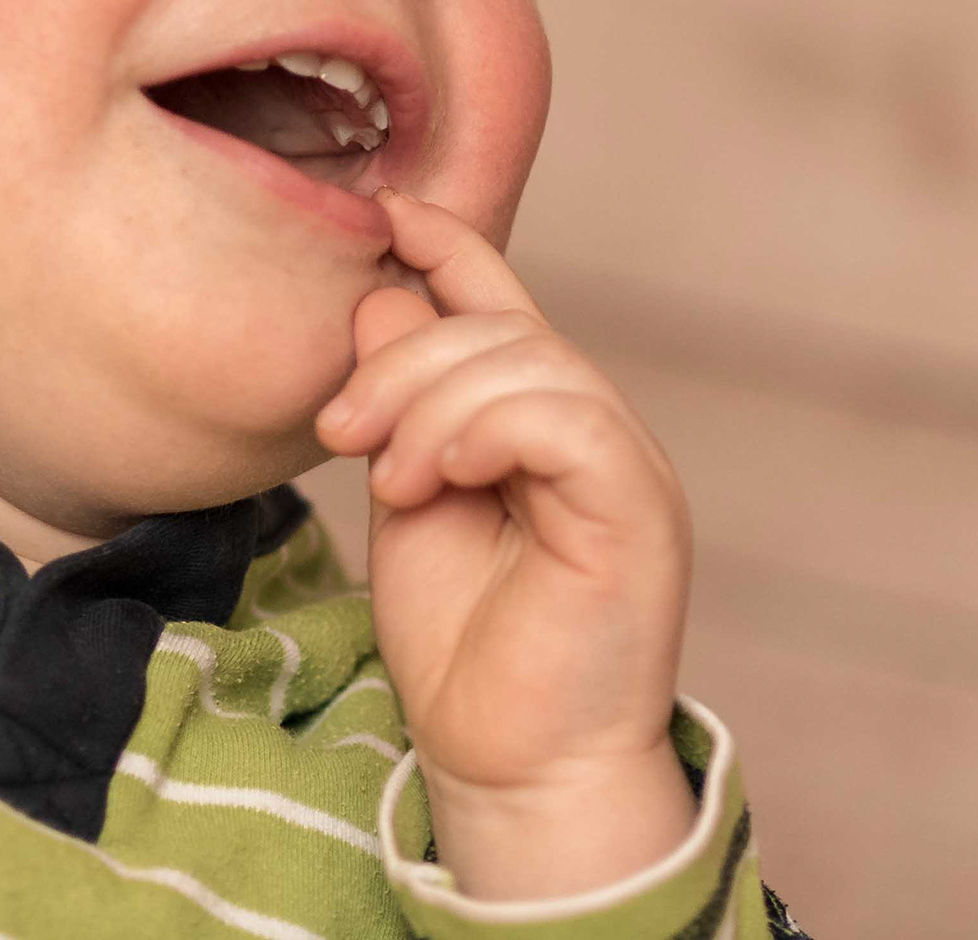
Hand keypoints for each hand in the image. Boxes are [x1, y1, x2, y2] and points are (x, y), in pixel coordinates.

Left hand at [316, 190, 695, 901]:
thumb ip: (400, 405)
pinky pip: (570, 419)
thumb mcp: (408, 499)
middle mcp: (593, 431)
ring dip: (434, 402)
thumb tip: (380, 294)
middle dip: (404, 359)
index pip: (503, 304)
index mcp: (539, 424)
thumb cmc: (464, 648)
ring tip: (387, 478)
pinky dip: (489, 428)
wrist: (510, 766)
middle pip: (503, 330)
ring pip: (533, 363)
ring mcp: (624, 467)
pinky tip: (435, 476)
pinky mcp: (637, 509)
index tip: (386, 212)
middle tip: (340, 430)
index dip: (452, 244)